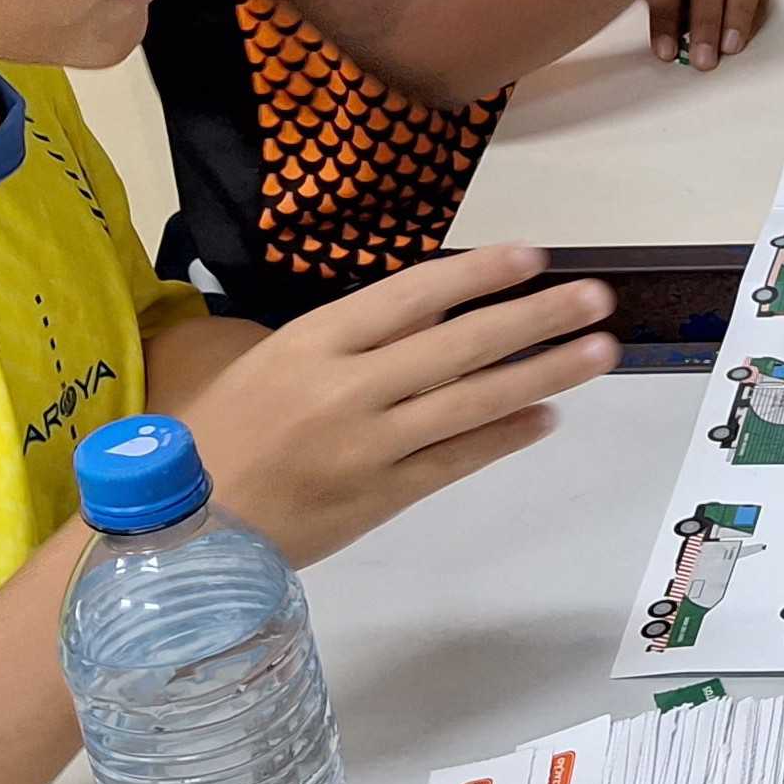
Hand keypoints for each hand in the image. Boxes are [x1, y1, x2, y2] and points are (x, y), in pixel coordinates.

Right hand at [179, 246, 617, 566]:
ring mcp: (368, 445)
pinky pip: (458, 459)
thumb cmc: (227, 433)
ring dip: (545, 373)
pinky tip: (548, 415)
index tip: (536, 256)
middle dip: (537, 317)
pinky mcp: (381, 498)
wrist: (184, 527)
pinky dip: (506, 436)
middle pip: (460, 344)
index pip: (413, 293)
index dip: (479, 273)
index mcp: (314, 341)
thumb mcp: (277, 362)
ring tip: (599, 351)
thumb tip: (443, 309)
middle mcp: (346, 388)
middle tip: (597, 298)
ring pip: (473, 401)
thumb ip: (356, 339)